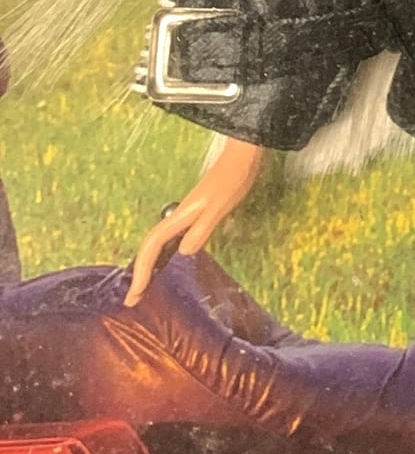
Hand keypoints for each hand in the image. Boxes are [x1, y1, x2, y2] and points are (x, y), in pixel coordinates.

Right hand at [125, 137, 265, 305]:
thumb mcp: (220, 207)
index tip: (135, 295)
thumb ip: (202, 229)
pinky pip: (170, 238)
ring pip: (158, 242)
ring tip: (143, 288)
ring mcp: (185, 213)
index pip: (153, 246)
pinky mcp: (194, 212)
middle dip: (139, 272)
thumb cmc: (234, 179)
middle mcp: (178, 215)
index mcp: (181, 215)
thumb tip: (182, 252)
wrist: (242, 153)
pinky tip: (167, 262)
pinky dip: (162, 254)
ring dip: (148, 265)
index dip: (142, 270)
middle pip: (150, 246)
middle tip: (133, 299)